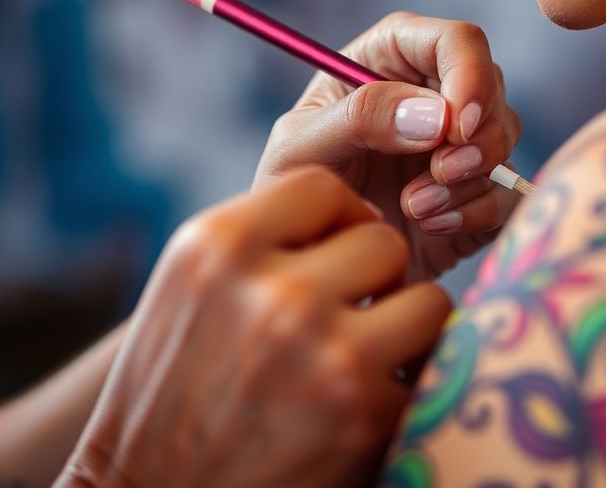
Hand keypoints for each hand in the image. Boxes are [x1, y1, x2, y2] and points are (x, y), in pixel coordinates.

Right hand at [56, 167, 452, 486]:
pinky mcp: (368, 417)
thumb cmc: (170, 393)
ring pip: (428, 298)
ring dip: (406, 326)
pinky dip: (413, 384)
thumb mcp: (191, 290)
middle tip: (348, 317)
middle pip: (381, 241)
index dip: (339, 219)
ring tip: (368, 356)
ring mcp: (326, 356)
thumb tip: (363, 216)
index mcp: (217, 248)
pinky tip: (370, 403)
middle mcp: (274, 294)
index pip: (322, 188)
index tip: (336, 253)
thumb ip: (262, 242)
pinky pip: (435, 367)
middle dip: (373, 278)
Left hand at [255, 11, 523, 280]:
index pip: (455, 42)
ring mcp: (455, 146)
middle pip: (492, 89)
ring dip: (468, 178)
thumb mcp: (303, 145)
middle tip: (439, 171)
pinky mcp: (472, 195)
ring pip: (503, 140)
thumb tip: (438, 117)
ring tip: (414, 206)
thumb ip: (361, 118)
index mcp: (389, 61)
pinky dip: (476, 212)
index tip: (458, 124)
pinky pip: (506, 194)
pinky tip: (432, 225)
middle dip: (476, 135)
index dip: (470, 75)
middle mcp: (431, 96)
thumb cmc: (290, 187)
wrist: (303, 256)